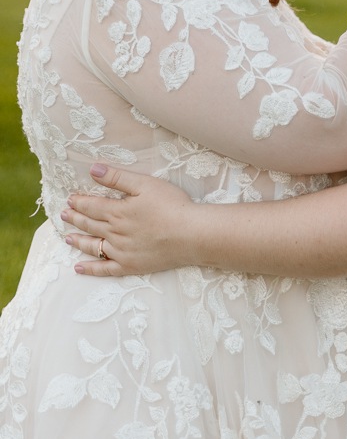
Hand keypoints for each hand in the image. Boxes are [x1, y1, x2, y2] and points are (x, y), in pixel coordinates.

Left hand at [62, 164, 197, 276]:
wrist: (191, 234)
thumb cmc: (171, 205)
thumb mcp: (144, 184)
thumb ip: (117, 178)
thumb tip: (93, 169)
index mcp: (117, 212)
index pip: (92, 206)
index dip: (79, 202)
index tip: (70, 199)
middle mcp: (114, 233)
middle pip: (90, 225)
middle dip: (75, 218)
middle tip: (63, 215)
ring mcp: (120, 252)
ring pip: (93, 246)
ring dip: (78, 241)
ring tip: (67, 237)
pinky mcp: (130, 266)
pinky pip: (104, 270)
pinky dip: (90, 269)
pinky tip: (79, 268)